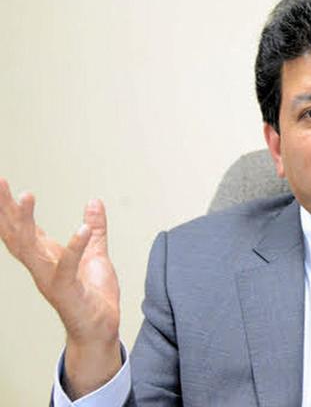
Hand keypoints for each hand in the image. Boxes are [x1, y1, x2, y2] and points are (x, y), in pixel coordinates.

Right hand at [0, 178, 121, 397]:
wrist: (100, 328)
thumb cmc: (93, 295)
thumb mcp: (96, 253)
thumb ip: (95, 228)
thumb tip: (94, 202)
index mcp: (46, 257)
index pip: (23, 228)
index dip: (11, 208)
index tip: (2, 183)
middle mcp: (41, 266)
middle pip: (16, 233)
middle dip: (6, 209)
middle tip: (0, 183)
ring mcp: (51, 279)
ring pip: (30, 247)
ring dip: (26, 221)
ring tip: (26, 195)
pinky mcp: (67, 291)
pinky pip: (67, 267)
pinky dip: (74, 247)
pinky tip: (82, 229)